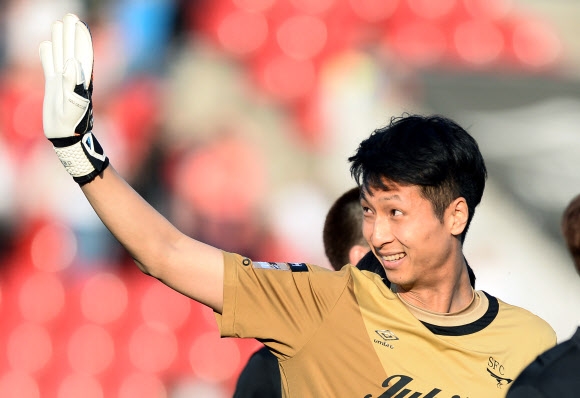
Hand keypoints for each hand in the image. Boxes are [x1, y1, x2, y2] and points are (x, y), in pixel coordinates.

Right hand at [39, 13, 107, 184]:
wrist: (67, 137)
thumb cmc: (74, 124)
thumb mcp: (76, 104)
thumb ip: (74, 84)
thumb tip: (73, 63)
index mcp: (82, 80)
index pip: (82, 55)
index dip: (82, 40)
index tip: (79, 25)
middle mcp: (74, 78)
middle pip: (72, 51)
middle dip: (71, 34)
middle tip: (69, 16)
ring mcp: (63, 81)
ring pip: (60, 56)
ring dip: (60, 41)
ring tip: (57, 25)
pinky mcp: (53, 87)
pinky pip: (49, 66)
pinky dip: (47, 56)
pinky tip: (45, 46)